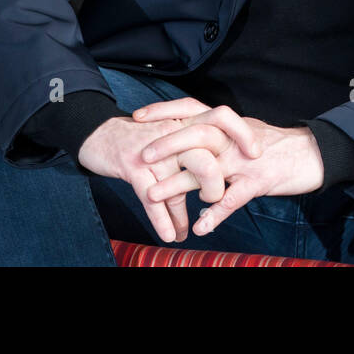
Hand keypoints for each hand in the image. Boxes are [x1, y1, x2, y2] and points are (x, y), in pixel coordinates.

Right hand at [76, 100, 258, 242]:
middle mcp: (173, 134)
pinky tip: (170, 234)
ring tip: (199, 224)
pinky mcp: (132, 166)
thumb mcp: (165, 156)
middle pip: (206, 149)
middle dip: (217, 178)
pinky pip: (151, 195)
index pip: (222, 118)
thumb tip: (190, 224)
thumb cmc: (137, 144)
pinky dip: (162, 217)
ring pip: (181, 175)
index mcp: (186, 124)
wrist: (97, 134)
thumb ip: (181, 183)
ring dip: (191, 201)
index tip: (256, 153)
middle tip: (218, 198)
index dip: (242, 132)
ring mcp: (153, 151)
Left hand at [133, 100, 324, 236]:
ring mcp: (244, 160)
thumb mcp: (245, 132)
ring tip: (152, 196)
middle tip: (142, 157)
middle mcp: (232, 139)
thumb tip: (195, 135)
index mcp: (228, 125)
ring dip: (177, 183)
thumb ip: (221, 134)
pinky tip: (200, 226)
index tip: (139, 116)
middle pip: (195, 134)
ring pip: (206, 168)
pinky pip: (232, 198)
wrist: (312, 154)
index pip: (191, 108)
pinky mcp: (257, 181)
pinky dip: (215, 213)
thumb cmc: (277, 146)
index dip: (164, 111)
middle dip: (166, 145)